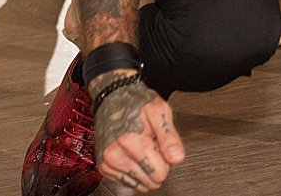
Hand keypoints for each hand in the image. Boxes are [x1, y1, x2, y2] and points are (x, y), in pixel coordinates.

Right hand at [92, 74, 184, 191]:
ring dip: (144, 169)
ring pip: (139, 185)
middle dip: (155, 165)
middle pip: (150, 182)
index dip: (166, 160)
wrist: (113, 95)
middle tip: (151, 144)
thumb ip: (170, 137)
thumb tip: (176, 158)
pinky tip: (132, 154)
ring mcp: (108, 161)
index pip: (159, 173)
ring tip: (140, 147)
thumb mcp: (160, 111)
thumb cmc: (136, 101)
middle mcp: (115, 154)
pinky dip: (133, 172)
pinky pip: (126, 183)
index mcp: (131, 140)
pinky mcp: (103, 166)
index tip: (160, 145)